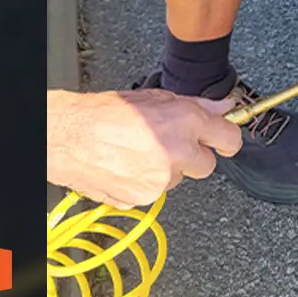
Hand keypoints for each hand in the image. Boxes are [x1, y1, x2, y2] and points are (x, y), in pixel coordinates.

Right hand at [47, 89, 243, 208]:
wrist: (67, 138)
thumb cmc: (104, 114)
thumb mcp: (155, 98)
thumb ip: (197, 105)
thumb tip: (224, 107)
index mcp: (184, 123)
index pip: (229, 138)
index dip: (226, 137)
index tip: (223, 138)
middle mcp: (176, 154)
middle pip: (207, 165)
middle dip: (193, 155)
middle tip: (170, 142)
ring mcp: (160, 181)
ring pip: (178, 178)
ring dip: (167, 168)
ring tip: (140, 151)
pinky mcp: (142, 198)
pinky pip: (155, 191)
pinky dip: (146, 181)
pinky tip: (129, 165)